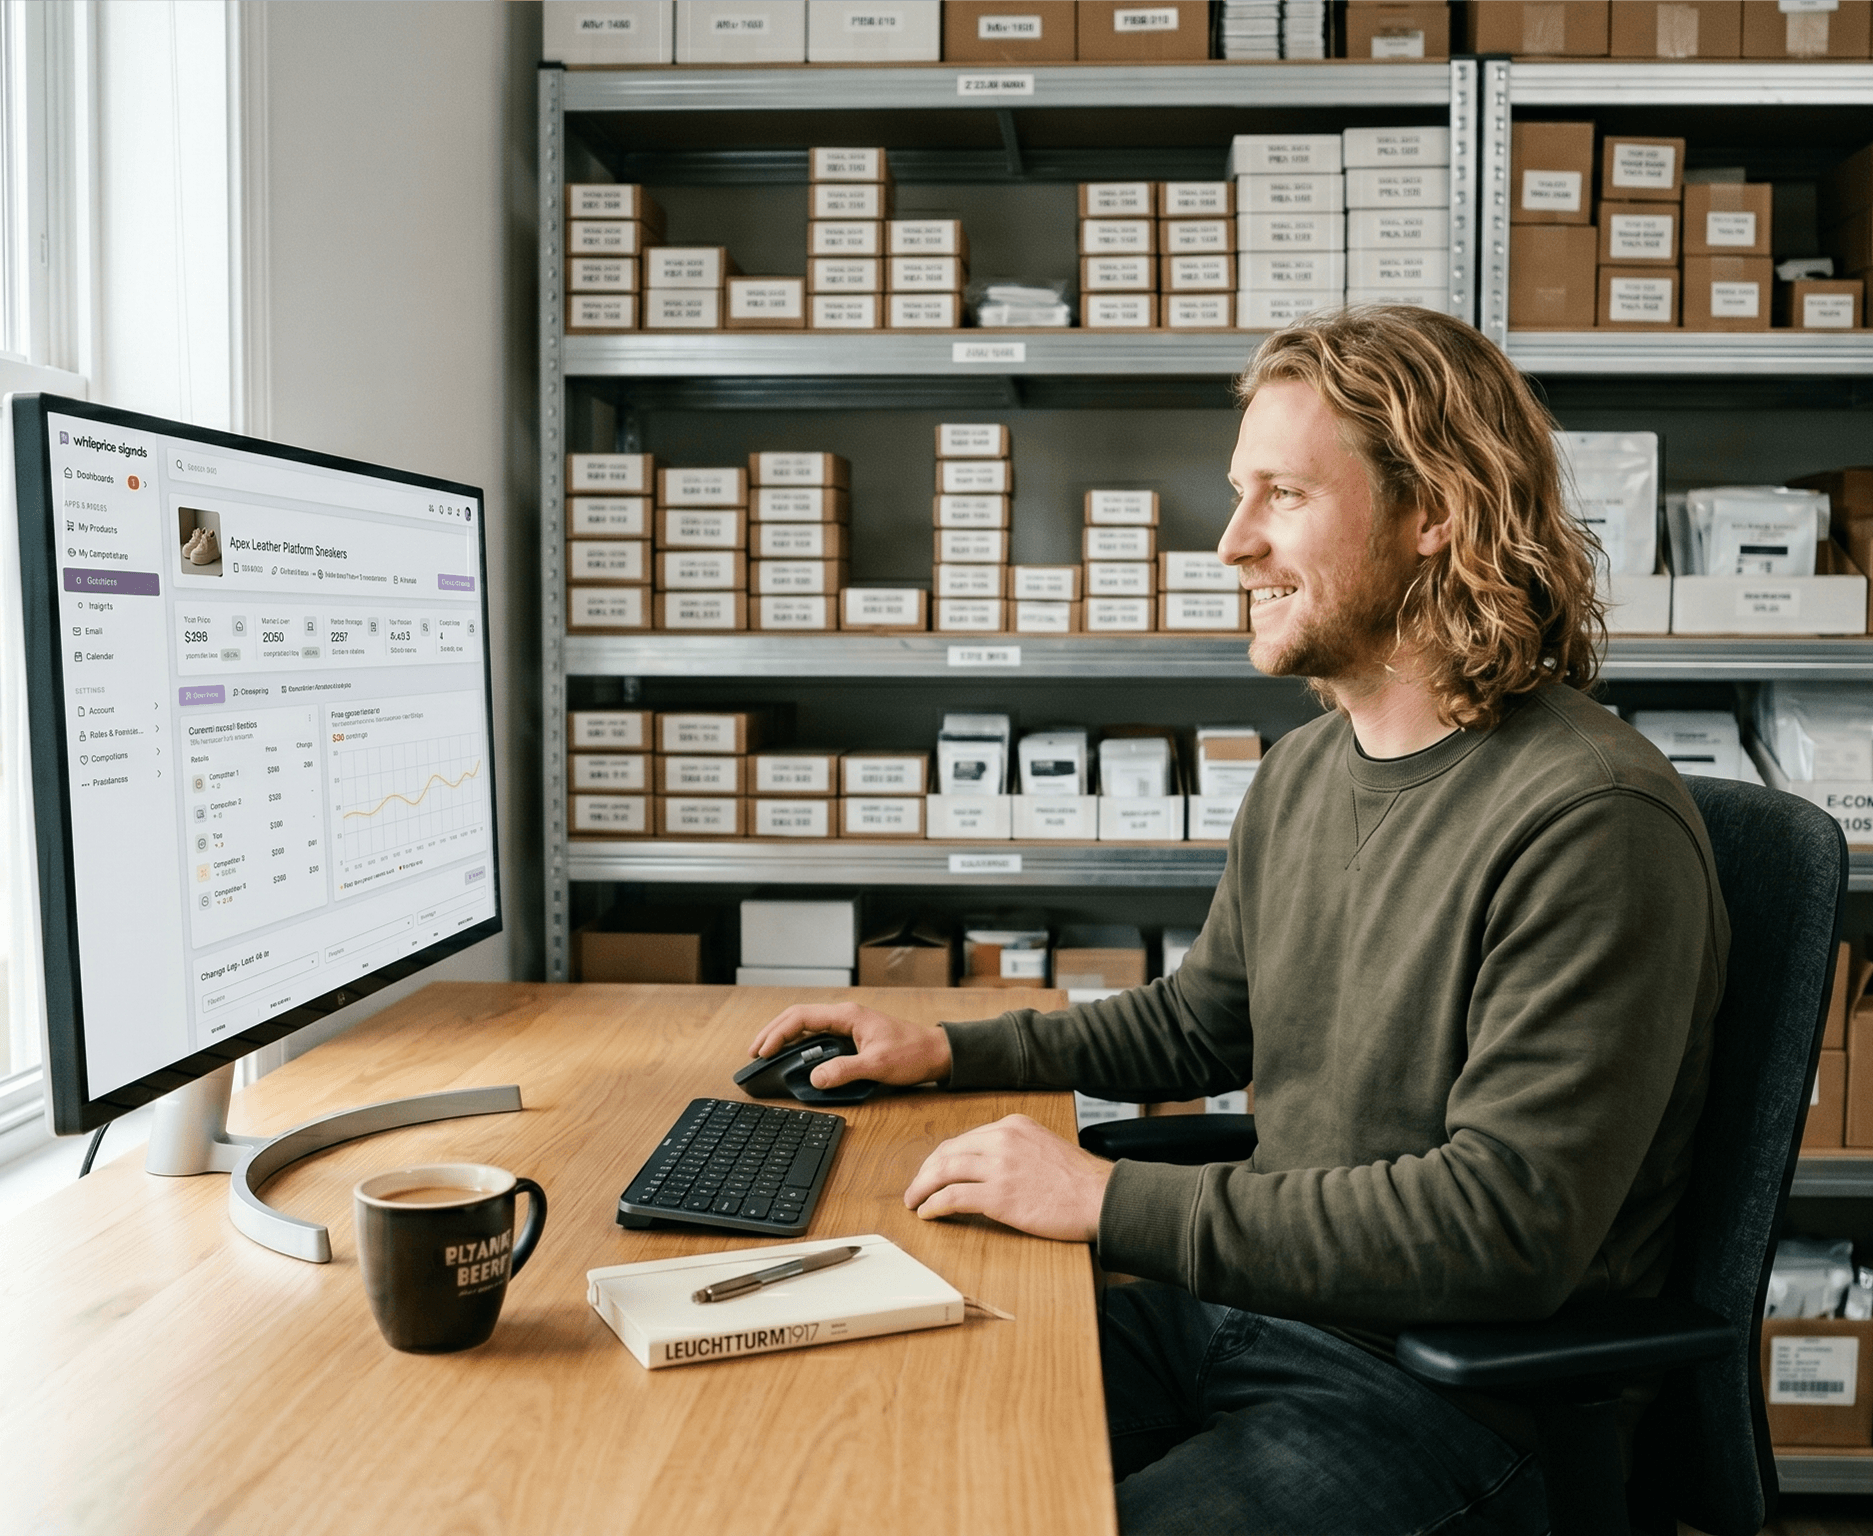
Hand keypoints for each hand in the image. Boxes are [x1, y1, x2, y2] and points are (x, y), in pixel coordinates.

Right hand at [748, 1001, 952, 1090]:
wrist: (936, 1053)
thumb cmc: (912, 1053)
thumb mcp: (877, 1064)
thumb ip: (844, 1071)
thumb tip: (815, 1078)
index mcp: (847, 1015)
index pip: (801, 1017)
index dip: (777, 1033)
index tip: (763, 1051)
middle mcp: (844, 1016)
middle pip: (798, 1018)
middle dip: (773, 1033)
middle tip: (754, 1052)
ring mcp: (847, 1025)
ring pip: (806, 1026)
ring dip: (785, 1037)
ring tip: (766, 1053)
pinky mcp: (851, 1037)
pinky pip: (818, 1037)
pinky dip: (800, 1045)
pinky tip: (792, 1057)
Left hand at [902, 1114, 1112, 1242]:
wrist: (1101, 1197)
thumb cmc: (1080, 1181)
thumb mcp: (1044, 1147)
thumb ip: (1016, 1150)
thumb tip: (989, 1166)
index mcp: (1013, 1126)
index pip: (965, 1139)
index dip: (943, 1158)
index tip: (934, 1172)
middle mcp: (1002, 1140)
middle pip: (947, 1151)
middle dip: (926, 1171)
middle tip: (916, 1188)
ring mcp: (1000, 1167)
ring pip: (943, 1171)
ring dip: (922, 1188)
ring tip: (914, 1202)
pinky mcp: (999, 1196)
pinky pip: (953, 1197)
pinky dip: (934, 1205)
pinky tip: (928, 1213)